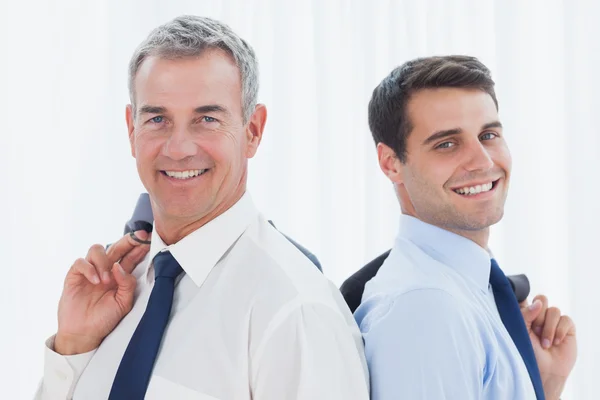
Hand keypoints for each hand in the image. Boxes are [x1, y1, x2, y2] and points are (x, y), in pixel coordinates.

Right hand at [54, 231, 150, 354]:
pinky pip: (80, 262)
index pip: (131, 256)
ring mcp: (90, 271)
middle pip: (116, 247)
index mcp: (120, 275)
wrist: (84, 334)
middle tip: (138, 237)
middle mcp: (106, 270)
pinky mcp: (74, 276)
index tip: (150, 238)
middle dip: (128, 240)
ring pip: (97, 249)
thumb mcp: (123, 303)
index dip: (139, 246)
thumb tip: (120, 266)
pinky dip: (89, 269)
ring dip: (104, 261)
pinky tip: (95, 282)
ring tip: (106, 281)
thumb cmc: (105, 319)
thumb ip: (127, 284)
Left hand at [521, 295, 576, 399]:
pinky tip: (556, 343)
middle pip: (541, 299)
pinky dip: (560, 331)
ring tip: (545, 344)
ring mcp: (553, 321)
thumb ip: (525, 314)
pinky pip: (566, 319)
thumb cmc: (528, 352)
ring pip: (554, 310)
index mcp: (525, 314)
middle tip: (535, 331)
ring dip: (548, 328)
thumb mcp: (521, 331)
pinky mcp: (567, 328)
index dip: (525, 299)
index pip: (525, 297)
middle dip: (538, 316)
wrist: (544, 371)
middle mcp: (539, 315)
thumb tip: (538, 303)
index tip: (524, 309)